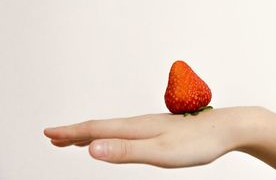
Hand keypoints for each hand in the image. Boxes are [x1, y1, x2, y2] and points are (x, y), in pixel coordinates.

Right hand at [44, 107, 256, 167]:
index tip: (48, 133)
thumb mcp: (160, 152)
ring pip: (115, 128)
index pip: (96, 129)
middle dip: (75, 133)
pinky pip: (129, 131)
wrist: (226, 128)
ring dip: (92, 133)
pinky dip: (113, 134)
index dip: (70, 132)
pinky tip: (119, 138)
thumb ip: (126, 151)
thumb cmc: (197, 142)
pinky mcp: (161, 130)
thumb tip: (92, 148)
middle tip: (53, 137)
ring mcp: (151, 125)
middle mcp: (141, 123)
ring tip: (77, 139)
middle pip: (101, 127)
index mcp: (136, 128)